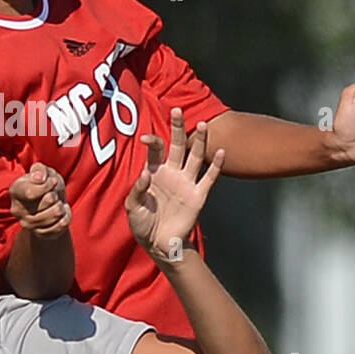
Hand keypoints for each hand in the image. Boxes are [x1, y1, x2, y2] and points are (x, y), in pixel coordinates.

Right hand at [10, 163, 70, 238]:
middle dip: (56, 195)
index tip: (52, 181)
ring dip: (61, 207)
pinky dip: (66, 218)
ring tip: (59, 204)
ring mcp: (28, 224)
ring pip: (55, 214)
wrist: (51, 205)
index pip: (31, 192)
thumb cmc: (46, 185)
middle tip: (54, 194)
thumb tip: (39, 178)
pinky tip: (63, 214)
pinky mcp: (40, 234)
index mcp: (15, 191)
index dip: (48, 185)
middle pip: (48, 201)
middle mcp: (17, 210)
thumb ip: (40, 169)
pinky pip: (60, 226)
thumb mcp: (44, 172)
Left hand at [125, 108, 224, 261]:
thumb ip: (137, 190)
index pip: (156, 150)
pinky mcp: (198, 196)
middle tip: (177, 110)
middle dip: (177, 128)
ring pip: (195, 157)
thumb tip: (145, 174)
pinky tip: (221, 152)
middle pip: (177, 145)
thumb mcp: (132, 207)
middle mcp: (172, 173)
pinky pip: (209, 178)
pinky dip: (216, 166)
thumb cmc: (142, 223)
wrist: (158, 243)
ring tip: (203, 124)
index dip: (152, 142)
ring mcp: (186, 183)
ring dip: (200, 141)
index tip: (145, 139)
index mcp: (155, 172)